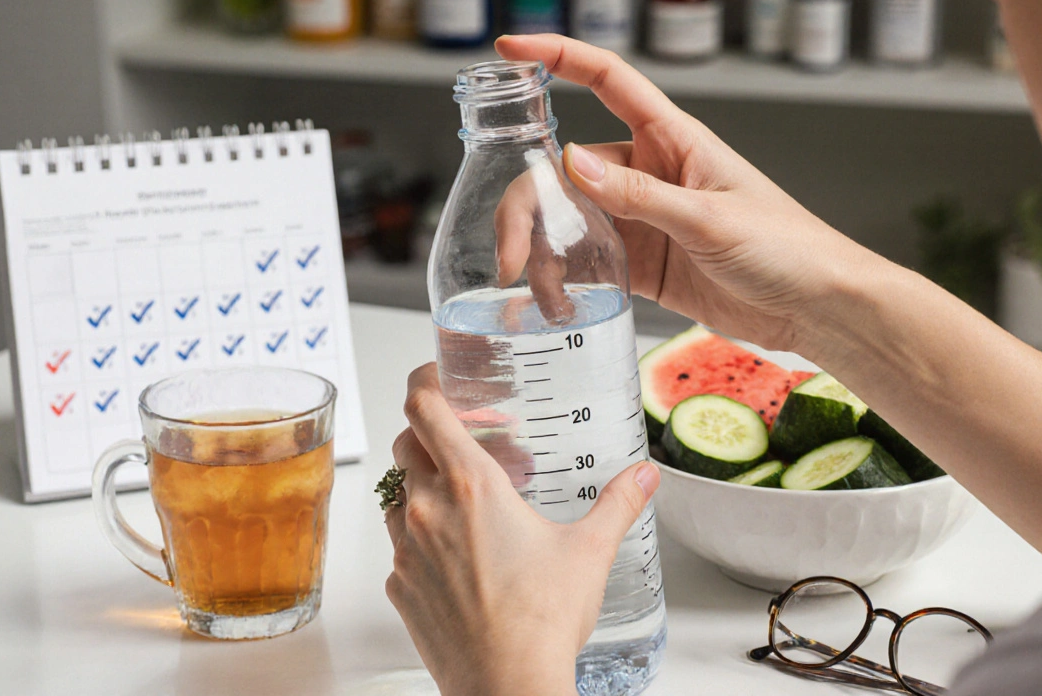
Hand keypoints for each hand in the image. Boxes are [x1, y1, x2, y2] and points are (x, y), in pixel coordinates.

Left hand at [385, 364, 661, 695]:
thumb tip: (643, 477)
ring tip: (467, 504)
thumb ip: (618, 504)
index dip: (426, 380)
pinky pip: (398, 545)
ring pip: (398, 495)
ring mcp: (405, 549)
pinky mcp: (398, 586)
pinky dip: (420, 538)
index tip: (440, 376)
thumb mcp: (589, 552)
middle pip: (406, 444)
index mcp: (471, 486)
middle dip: (432, 435)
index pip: (424, 406)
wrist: (507, 687)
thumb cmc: (541, 621)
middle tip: (469, 443)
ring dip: (424, 487)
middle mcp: (427, 510)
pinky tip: (459, 557)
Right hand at [494, 34, 873, 353]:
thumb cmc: (787, 246)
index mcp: (673, 140)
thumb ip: (639, 195)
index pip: (607, 81)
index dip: (558, 57)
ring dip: (544, 252)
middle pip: (566, 170)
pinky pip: (588, 264)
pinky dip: (564, 281)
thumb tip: (573, 164)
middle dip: (529, 205)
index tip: (512, 49)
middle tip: (513, 252)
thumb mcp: (710, 218)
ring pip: (569, 222)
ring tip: (535, 291)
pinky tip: (554, 302)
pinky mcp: (644, 265)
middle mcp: (650, 174)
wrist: (815, 308)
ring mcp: (643, 221)